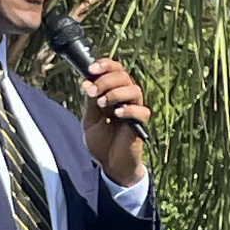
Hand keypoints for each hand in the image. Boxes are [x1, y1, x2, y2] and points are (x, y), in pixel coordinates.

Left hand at [80, 58, 148, 186]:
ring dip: (116, 93)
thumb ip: (90, 102)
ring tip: (102, 104)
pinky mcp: (140, 124)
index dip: (105, 65)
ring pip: (134, 90)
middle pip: (123, 76)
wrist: (110, 165)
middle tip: (93, 92)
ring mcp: (134, 110)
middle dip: (106, 80)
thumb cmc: (101, 142)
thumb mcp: (90, 120)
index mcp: (113, 92)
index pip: (114, 70)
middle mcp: (126, 98)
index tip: (91, 69)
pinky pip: (142, 111)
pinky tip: (117, 114)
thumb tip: (87, 81)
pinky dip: (129, 109)